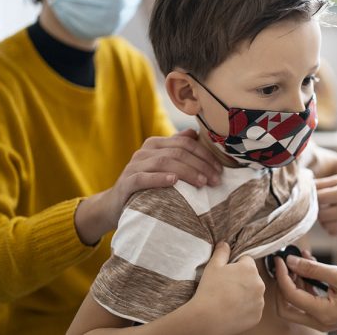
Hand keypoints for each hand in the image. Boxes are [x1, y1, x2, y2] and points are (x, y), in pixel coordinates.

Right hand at [74, 129, 222, 244]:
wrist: (116, 204)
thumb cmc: (148, 184)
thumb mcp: (163, 165)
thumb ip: (177, 148)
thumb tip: (195, 133)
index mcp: (156, 144)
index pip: (185, 143)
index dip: (205, 155)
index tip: (220, 170)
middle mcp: (145, 151)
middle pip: (178, 152)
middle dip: (200, 165)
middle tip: (215, 180)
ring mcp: (134, 166)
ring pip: (164, 162)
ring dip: (186, 172)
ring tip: (202, 182)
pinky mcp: (127, 182)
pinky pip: (143, 178)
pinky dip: (159, 179)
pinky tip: (174, 181)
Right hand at [187, 242, 265, 333]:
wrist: (207, 318)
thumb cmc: (209, 291)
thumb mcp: (213, 266)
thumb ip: (222, 252)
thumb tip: (225, 244)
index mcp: (250, 269)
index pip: (246, 261)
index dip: (235, 266)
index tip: (227, 274)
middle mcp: (259, 284)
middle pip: (252, 278)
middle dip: (242, 280)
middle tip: (226, 288)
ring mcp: (260, 301)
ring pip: (253, 293)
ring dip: (245, 295)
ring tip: (229, 300)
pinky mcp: (258, 316)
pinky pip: (253, 309)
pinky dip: (245, 309)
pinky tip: (233, 310)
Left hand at [274, 255, 336, 331]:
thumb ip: (312, 269)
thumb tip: (291, 261)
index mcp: (322, 313)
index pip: (290, 295)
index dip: (282, 276)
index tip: (281, 259)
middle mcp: (318, 322)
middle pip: (285, 308)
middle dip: (281, 285)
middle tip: (285, 266)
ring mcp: (321, 321)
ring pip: (294, 306)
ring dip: (293, 283)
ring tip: (299, 261)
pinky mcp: (324, 316)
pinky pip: (306, 303)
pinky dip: (304, 287)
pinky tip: (309, 268)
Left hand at [315, 174, 336, 235]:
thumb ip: (319, 184)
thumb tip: (301, 190)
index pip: (319, 198)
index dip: (315, 195)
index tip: (316, 192)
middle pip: (320, 213)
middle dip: (319, 207)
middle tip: (325, 201)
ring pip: (324, 224)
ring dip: (324, 217)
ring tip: (331, 207)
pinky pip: (330, 231)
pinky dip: (330, 225)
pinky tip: (336, 216)